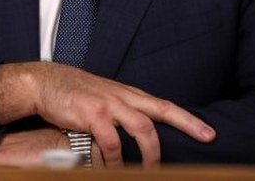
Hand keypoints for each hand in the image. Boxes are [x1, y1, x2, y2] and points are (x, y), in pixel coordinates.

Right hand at [0, 62, 214, 167]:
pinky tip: (115, 170)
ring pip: (142, 128)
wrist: (45, 82)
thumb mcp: (104, 99)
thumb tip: (140, 135)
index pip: (164, 106)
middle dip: (185, 129)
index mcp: (128, 94)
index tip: (209, 133)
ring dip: (151, 154)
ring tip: (152, 172)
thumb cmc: (74, 93)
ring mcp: (108, 104)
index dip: (188, 120)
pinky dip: (117, 160)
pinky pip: (112, 142)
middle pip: (161, 113)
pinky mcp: (92, 114)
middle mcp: (122, 97)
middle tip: (199, 147)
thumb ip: (123, 113)